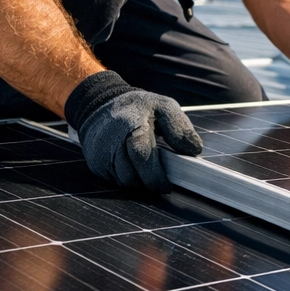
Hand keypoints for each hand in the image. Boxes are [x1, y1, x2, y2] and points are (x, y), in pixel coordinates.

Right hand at [65, 71, 202, 191]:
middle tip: (162, 181)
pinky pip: (114, 180)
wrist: (100, 104)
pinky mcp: (94, 163)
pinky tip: (133, 166)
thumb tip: (195, 149)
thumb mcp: (164, 106)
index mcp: (131, 124)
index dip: (155, 174)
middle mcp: (111, 140)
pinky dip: (127, 177)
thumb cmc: (138, 107)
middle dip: (149, 181)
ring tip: (148, 168)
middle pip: (131, 174)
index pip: (142, 155)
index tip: (167, 185)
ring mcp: (99, 154)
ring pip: (123, 181)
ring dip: (138, 180)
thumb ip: (180, 127)